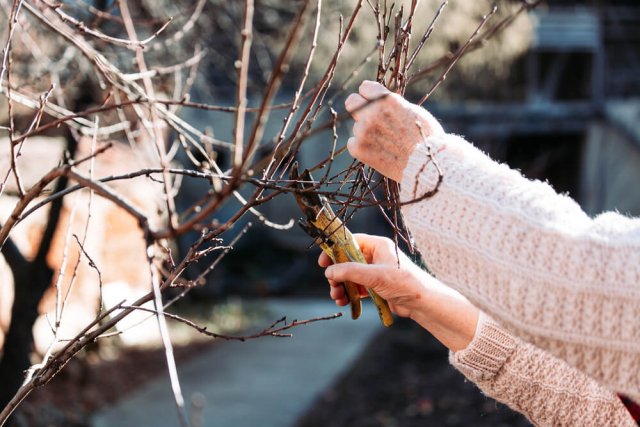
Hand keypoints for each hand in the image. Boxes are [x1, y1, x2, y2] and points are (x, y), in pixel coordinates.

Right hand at [319, 233, 478, 351]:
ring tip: (337, 297)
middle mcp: (376, 256)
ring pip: (351, 276)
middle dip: (337, 274)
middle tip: (331, 285)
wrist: (423, 303)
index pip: (350, 242)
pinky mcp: (376, 286)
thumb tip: (329, 271)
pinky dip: (349, 294)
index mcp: (378, 245)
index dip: (335, 251)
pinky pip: (357, 287)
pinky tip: (344, 302)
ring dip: (341, 286)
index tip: (323, 262)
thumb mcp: (374, 275)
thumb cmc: (404, 283)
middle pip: (347, 261)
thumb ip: (350, 272)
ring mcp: (376, 272)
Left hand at [345, 81, 443, 181]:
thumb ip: (391, 104)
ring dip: (366, 132)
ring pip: (357, 127)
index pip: (364, 87)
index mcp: (386, 100)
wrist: (426, 164)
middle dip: (358, 106)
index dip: (369, 95)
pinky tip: (377, 151)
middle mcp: (372, 113)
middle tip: (366, 116)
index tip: (372, 101)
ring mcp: (363, 131)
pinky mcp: (359, 149)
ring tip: (386, 143)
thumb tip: (377, 100)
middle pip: (351, 101)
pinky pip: (353, 143)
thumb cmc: (425, 137)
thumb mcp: (411, 110)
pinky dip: (362, 147)